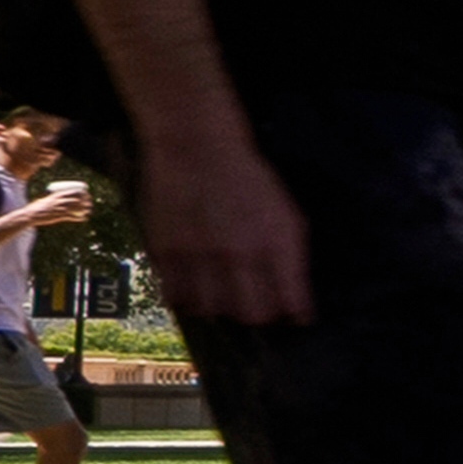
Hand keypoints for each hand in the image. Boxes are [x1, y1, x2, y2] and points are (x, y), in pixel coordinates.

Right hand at [32, 180, 94, 228]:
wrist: (30, 215)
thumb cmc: (37, 207)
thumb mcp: (47, 199)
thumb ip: (54, 198)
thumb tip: (60, 197)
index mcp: (57, 195)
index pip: (73, 191)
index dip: (82, 193)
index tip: (87, 195)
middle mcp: (59, 201)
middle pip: (77, 200)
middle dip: (85, 201)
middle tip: (90, 204)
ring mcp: (59, 208)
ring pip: (76, 208)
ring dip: (84, 210)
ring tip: (89, 211)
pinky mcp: (58, 216)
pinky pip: (72, 217)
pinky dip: (79, 218)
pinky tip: (84, 218)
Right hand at [149, 128, 314, 326]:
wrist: (196, 146)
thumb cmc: (248, 177)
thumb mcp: (285, 210)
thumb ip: (290, 255)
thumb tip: (296, 299)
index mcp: (276, 241)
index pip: (290, 299)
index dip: (295, 314)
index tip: (296, 318)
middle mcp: (240, 253)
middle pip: (251, 313)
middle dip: (259, 316)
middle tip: (258, 308)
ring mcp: (200, 255)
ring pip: (211, 309)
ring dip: (220, 307)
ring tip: (223, 296)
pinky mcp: (166, 251)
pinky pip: (175, 294)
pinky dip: (187, 297)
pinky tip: (194, 287)